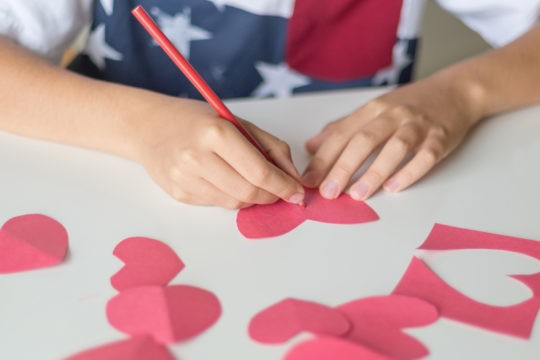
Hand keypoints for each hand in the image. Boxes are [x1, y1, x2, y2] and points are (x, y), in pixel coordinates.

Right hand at [131, 96, 303, 207]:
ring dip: (252, 198)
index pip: (259, 171)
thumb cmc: (197, 121)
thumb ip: (271, 147)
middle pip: (249, 192)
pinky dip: (231, 197)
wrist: (149, 127)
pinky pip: (217, 204)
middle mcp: (197, 157)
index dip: (283, 186)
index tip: (297, 192)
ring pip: (234, 203)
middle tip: (280, 191)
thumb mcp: (238, 123)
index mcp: (215, 132)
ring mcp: (185, 178)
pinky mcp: (178, 194)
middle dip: (271, 196)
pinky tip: (226, 181)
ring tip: (253, 183)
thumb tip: (293, 178)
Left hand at [302, 77, 480, 199]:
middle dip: (343, 167)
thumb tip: (311, 146)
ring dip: (374, 172)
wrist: (455, 91)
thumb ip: (342, 128)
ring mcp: (417, 125)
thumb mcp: (373, 110)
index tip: (309, 179)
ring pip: (394, 147)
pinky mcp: (440, 138)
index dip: (323, 157)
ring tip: (357, 194)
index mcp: (371, 109)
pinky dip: (410, 171)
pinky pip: (425, 156)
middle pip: (364, 140)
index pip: (342, 134)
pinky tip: (394, 187)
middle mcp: (392, 115)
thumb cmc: (409, 104)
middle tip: (328, 192)